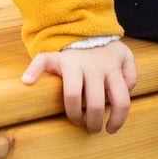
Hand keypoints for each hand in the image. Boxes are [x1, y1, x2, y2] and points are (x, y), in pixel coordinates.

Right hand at [22, 38, 136, 133]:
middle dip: (93, 123)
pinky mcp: (57, 57)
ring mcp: (74, 62)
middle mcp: (94, 67)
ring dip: (73, 114)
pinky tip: (27, 81)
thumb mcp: (125, 57)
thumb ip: (130, 74)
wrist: (85, 29)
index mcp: (111, 69)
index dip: (118, 120)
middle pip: (95, 103)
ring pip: (72, 94)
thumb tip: (127, 89)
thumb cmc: (104, 50)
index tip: (111, 129)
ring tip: (75, 120)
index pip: (121, 100)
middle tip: (91, 128)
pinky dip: (33, 71)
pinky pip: (42, 61)